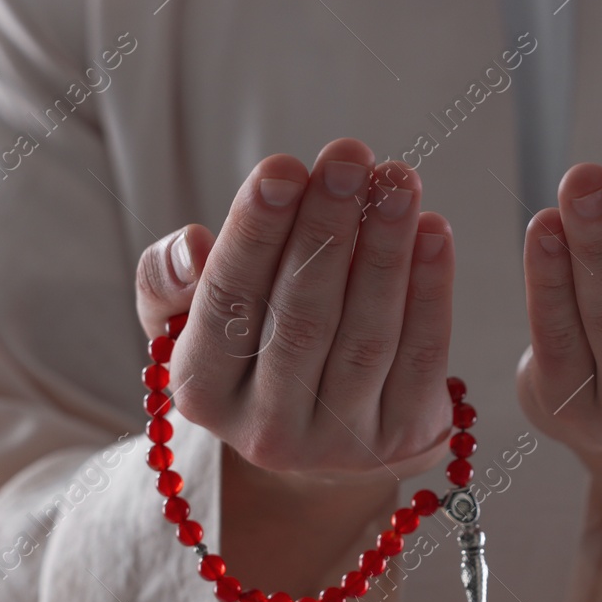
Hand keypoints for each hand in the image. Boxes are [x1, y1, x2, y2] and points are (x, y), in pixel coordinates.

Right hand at [136, 138, 455, 483]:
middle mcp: (266, 431)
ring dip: (385, 250)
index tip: (282, 167)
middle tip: (347, 158)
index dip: (254, 234)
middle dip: (326, 230)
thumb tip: (192, 247)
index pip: (226, 305)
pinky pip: (420, 358)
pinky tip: (434, 232)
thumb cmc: (249, 347)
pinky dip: (430, 291)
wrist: (319, 429)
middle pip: (301, 320)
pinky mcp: (400, 441)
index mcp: (202, 394)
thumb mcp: (187, 318)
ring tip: (396, 181)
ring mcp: (337, 443)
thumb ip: (167, 280)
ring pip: (365, 337)